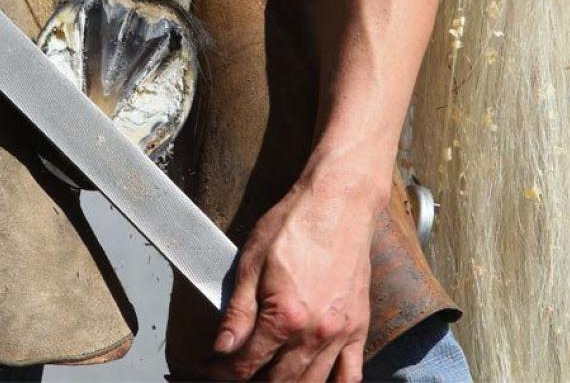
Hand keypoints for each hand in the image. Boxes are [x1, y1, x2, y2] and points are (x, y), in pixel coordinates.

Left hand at [207, 166, 387, 381]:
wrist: (338, 204)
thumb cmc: (294, 225)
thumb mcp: (251, 263)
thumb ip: (238, 313)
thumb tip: (222, 348)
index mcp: (284, 318)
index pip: (246, 363)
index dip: (223, 372)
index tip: (211, 369)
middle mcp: (315, 333)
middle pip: (278, 381)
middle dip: (252, 382)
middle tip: (236, 374)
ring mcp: (341, 333)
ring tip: (268, 379)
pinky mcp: (359, 326)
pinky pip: (351, 373)